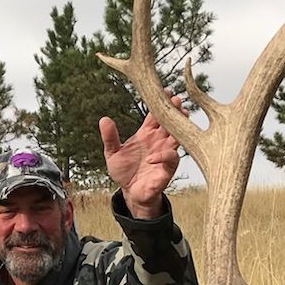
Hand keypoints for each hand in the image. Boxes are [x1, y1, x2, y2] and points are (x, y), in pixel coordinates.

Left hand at [100, 95, 189, 218]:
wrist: (130, 193)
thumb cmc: (124, 171)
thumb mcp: (112, 153)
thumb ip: (110, 138)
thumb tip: (104, 119)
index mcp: (146, 134)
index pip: (156, 114)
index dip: (159, 103)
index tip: (163, 90)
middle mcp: (159, 141)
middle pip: (170, 122)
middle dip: (174, 110)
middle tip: (176, 99)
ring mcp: (164, 154)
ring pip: (177, 136)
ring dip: (180, 127)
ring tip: (181, 114)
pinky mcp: (167, 169)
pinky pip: (171, 159)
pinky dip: (164, 156)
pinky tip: (153, 156)